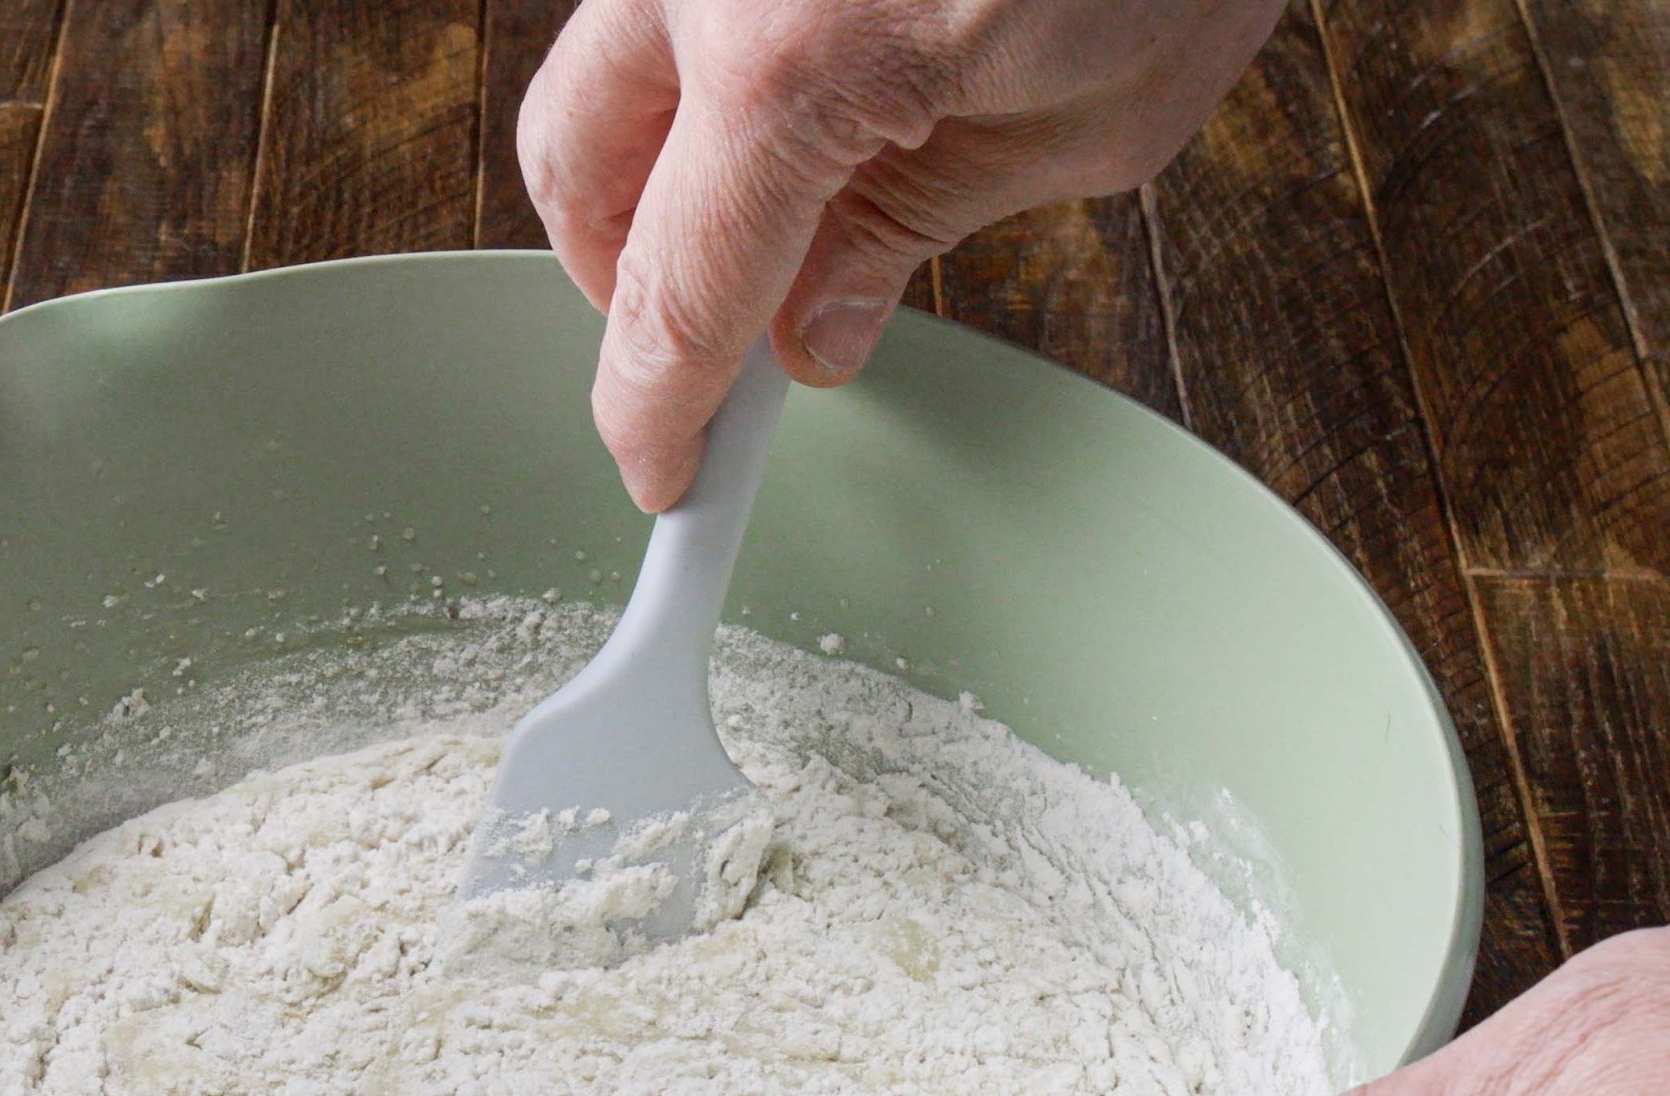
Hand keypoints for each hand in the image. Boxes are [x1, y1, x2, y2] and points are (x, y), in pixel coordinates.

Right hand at [517, 0, 1288, 508]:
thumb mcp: (1093, 119)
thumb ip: (920, 231)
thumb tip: (813, 333)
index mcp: (792, 64)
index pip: (674, 296)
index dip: (657, 412)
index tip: (664, 473)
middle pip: (576, 168)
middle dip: (622, 275)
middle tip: (711, 341)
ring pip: (600, 69)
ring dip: (651, 162)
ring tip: (767, 216)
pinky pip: (669, 3)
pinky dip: (701, 71)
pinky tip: (802, 99)